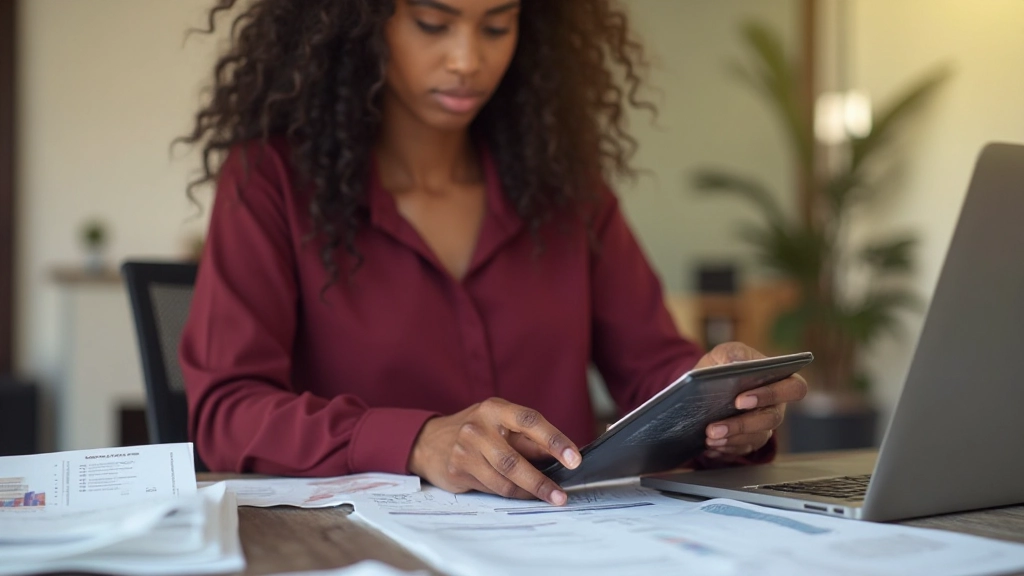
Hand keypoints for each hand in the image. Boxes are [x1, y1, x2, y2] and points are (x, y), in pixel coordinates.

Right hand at [407, 398, 580, 504]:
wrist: (430, 441)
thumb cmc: (477, 430)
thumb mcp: (501, 423)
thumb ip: (528, 438)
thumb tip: (562, 455)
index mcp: (494, 408)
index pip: (529, 420)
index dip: (554, 440)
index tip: (574, 458)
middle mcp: (477, 427)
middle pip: (514, 459)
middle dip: (541, 480)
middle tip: (561, 494)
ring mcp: (464, 450)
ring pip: (503, 479)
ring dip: (530, 492)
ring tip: (549, 497)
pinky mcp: (457, 470)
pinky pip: (492, 488)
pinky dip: (512, 493)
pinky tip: (524, 494)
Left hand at [696, 342, 807, 459]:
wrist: (705, 385)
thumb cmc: (723, 366)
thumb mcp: (724, 353)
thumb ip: (731, 353)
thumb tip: (734, 362)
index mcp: (779, 380)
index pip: (794, 388)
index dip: (771, 395)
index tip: (740, 399)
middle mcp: (776, 406)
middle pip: (771, 420)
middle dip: (742, 424)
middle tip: (714, 427)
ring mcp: (764, 426)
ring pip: (756, 438)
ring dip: (731, 439)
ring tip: (708, 437)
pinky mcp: (749, 442)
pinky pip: (742, 450)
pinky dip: (725, 448)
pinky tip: (709, 446)